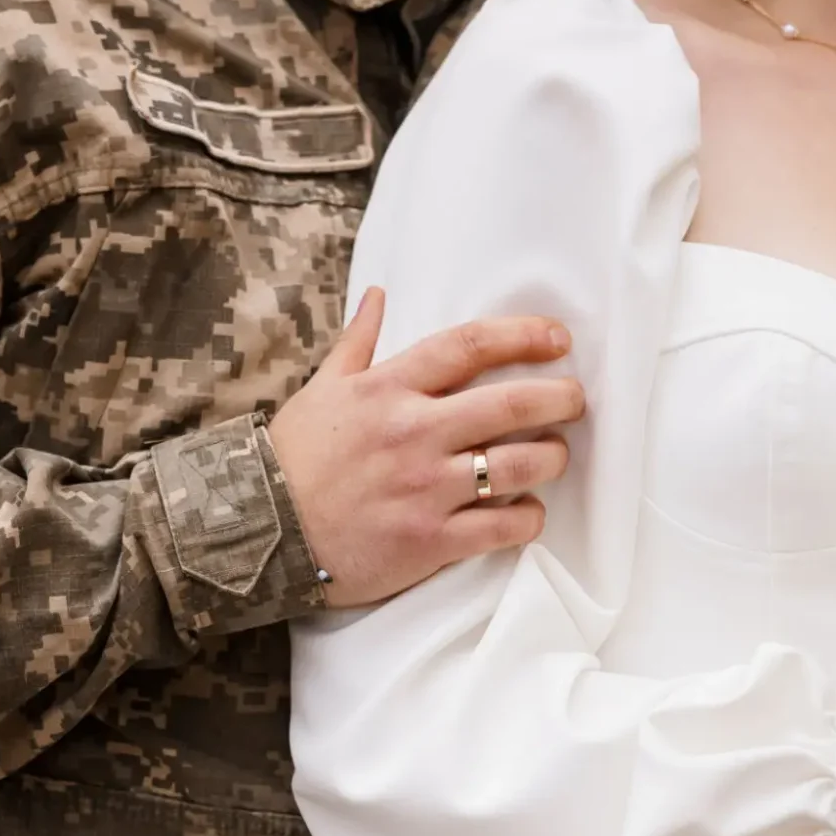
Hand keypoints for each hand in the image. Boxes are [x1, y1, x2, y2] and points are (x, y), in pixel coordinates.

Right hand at [270, 288, 583, 607]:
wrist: (259, 533)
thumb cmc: (292, 460)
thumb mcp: (321, 391)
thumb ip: (357, 343)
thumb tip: (377, 295)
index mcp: (387, 389)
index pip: (469, 346)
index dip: (524, 336)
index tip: (559, 339)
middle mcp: (413, 433)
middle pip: (510, 403)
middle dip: (559, 398)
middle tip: (576, 399)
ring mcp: (424, 489)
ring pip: (517, 466)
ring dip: (550, 458)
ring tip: (554, 455)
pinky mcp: (430, 541)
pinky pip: (501, 527)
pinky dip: (527, 518)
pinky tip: (528, 512)